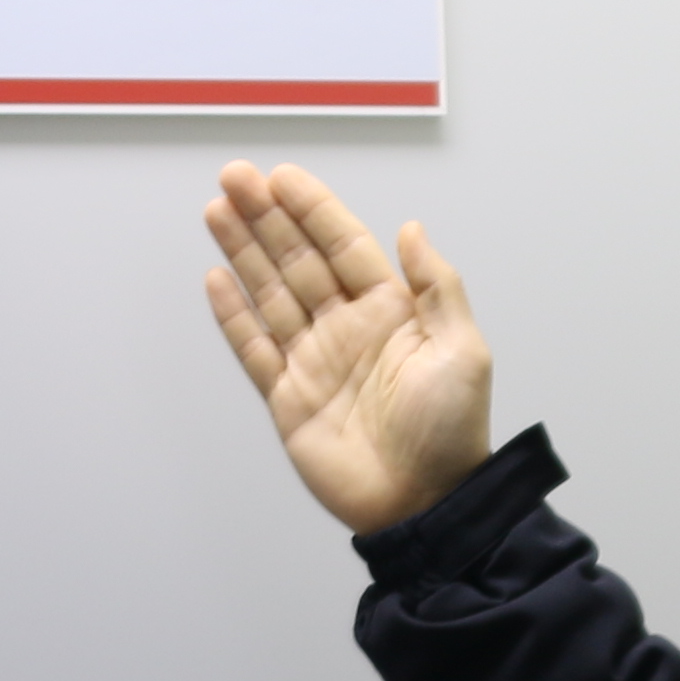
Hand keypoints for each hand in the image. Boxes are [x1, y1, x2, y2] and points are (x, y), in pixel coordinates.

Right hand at [199, 159, 492, 532]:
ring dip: (244, 252)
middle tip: (234, 177)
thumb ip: (436, 286)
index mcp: (391, 311)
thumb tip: (410, 228)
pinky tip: (217, 279)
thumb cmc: (452, 430)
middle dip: (266, 217)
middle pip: (298, 260)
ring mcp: (314, 361)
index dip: (312, 209)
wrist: (423, 503)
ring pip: (270, 294)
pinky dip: (234, 315)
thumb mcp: (463, 350)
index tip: (282, 177)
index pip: (343, 245)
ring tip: (216, 210)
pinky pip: (255, 349)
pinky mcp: (289, 398)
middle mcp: (348, 328)